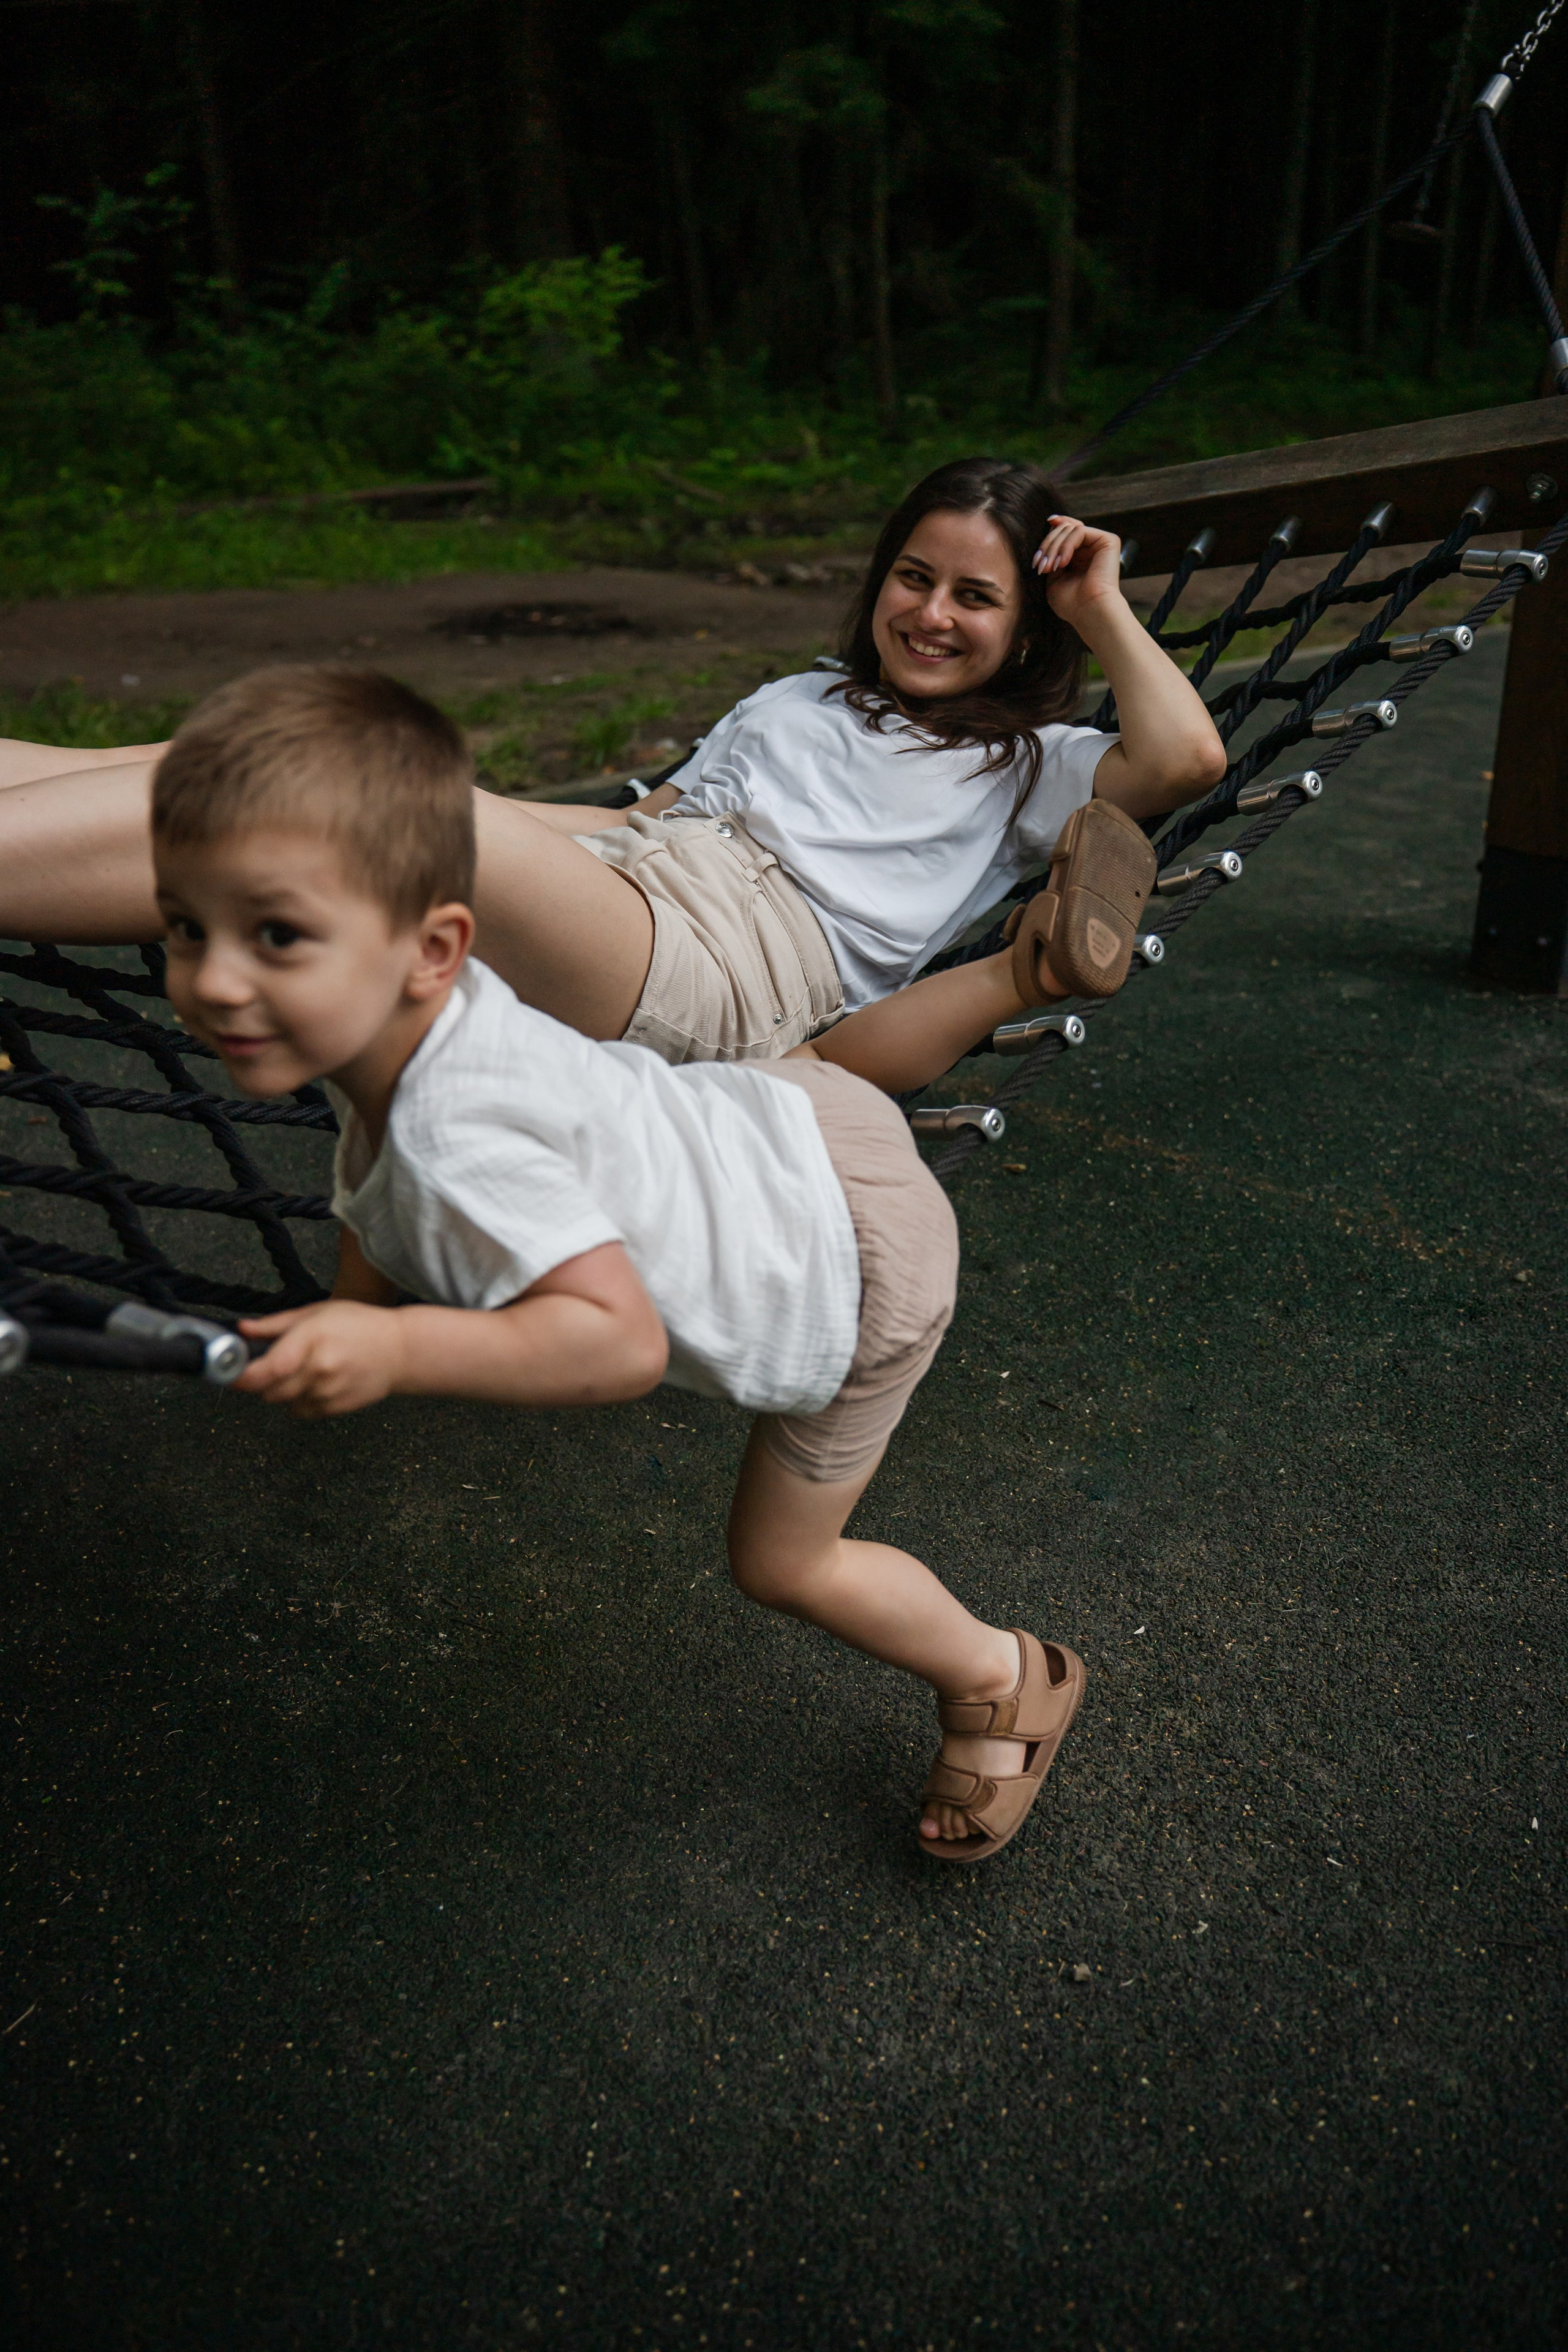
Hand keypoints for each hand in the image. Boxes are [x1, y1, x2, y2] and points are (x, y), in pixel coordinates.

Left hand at [235, 1299, 406, 1417]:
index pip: (266, 1369)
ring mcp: (328, 1392)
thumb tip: (242, 1329)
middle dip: (261, 1381)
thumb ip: (276, 1324)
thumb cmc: (360, 1325)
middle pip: (268, 1391)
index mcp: (311, 1339)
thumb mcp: (317, 1313)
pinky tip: (317, 1383)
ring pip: (283, 1402)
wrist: (400, 1351)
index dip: (241, 1376)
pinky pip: (301, 1411)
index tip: (229, 1374)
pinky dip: (300, 1400)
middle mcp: (319, 1369)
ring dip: (282, 1390)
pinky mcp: (335, 1408)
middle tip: (271, 1366)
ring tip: (303, 1370)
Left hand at [1032, 514, 1123, 628]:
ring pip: (1069, 528)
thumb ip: (1053, 554)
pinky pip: (1079, 531)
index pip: (1062, 533)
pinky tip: (1063, 563)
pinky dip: (1066, 545)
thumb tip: (1051, 525)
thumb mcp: (1053, 577)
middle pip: (1063, 529)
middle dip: (1047, 546)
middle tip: (1040, 566)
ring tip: (1050, 568)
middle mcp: (1091, 548)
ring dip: (1054, 547)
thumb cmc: (1071, 603)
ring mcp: (1100, 543)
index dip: (1048, 538)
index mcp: (1080, 556)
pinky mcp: (1108, 541)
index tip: (1037, 556)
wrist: (1089, 612)